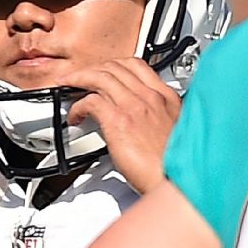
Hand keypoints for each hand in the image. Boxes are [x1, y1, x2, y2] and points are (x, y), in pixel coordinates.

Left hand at [59, 58, 180, 192]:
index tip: (105, 73)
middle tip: (81, 78)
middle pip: (116, 67)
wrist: (177, 181)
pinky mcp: (119, 121)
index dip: (115, 66)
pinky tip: (76, 115)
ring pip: (100, 77)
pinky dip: (78, 106)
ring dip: (80, 79)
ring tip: (69, 87)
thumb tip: (143, 125)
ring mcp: (135, 106)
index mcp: (167, 99)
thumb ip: (160, 122)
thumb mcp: (178, 134)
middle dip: (94, 69)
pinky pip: (90, 101)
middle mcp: (151, 97)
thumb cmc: (175, 166)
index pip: (137, 66)